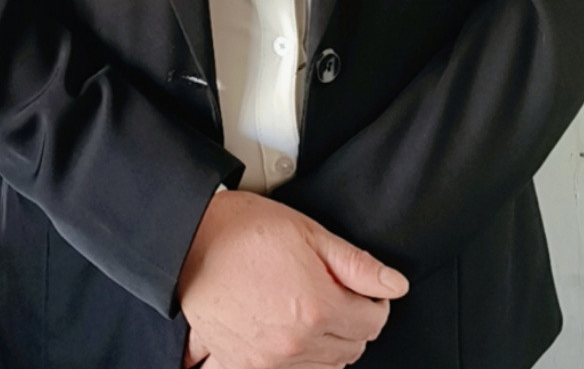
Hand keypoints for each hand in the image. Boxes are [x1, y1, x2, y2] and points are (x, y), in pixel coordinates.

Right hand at [177, 191, 407, 368]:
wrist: (189, 238)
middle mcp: (296, 342)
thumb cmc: (245, 229)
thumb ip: (357, 264)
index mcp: (318, 307)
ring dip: (327, 346)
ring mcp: (268, 360)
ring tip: (312, 313)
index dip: (374, 302)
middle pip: (350, 350)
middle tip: (338, 296)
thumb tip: (394, 284)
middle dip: (353, 324)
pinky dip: (290, 364)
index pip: (372, 323)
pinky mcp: (240, 364)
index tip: (365, 290)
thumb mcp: (309, 232)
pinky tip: (286, 341)